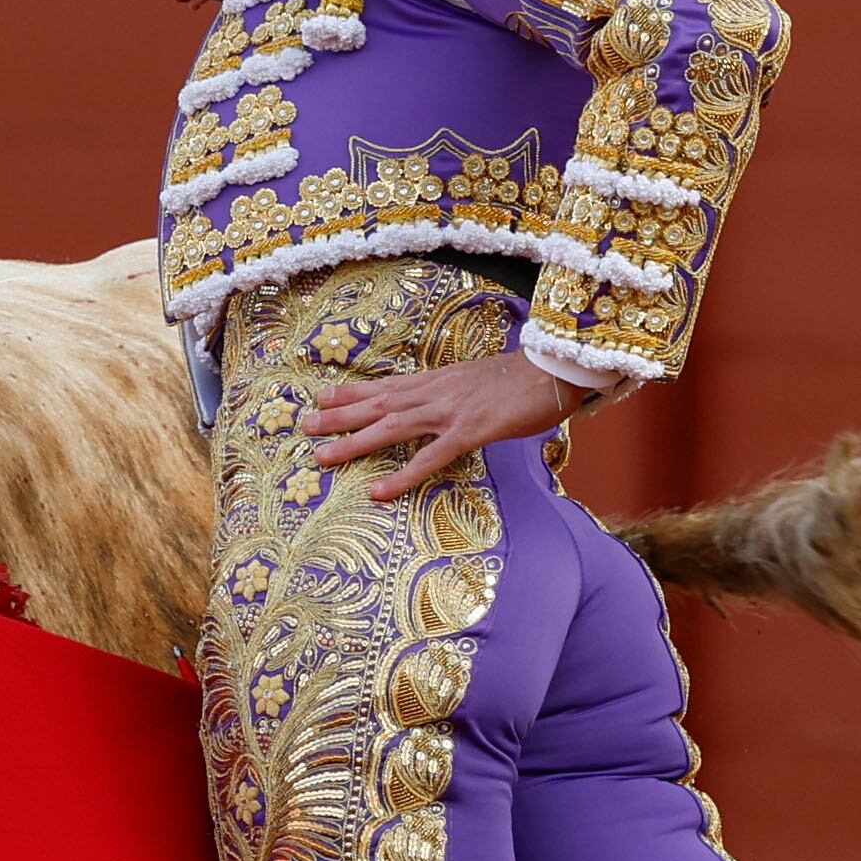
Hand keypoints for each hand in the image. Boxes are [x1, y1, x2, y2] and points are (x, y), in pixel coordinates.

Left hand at [306, 349, 578, 502]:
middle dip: (339, 415)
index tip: (323, 395)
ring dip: (355, 442)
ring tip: (323, 457)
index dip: (353, 391)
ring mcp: (449, 412)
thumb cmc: (524, 379)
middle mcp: (435, 392)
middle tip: (305, 426)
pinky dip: (402, 475)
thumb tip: (445, 402)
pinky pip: (430, 458)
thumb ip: (456, 392)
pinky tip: (379, 492)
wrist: (555, 369)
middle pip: (378, 404)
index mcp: (438, 381)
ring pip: (391, 428)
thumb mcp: (479, 381)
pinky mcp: (470, 432)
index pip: (386, 385)